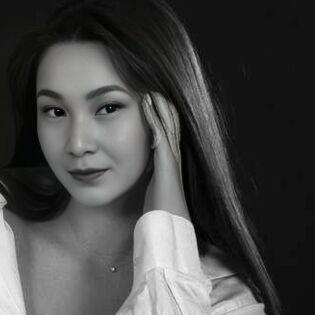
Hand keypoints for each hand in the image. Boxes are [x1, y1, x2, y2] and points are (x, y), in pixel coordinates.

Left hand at [141, 92, 189, 218]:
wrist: (170, 225)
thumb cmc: (161, 210)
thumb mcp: (153, 187)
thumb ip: (150, 175)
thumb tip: (140, 171)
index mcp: (170, 162)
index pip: (168, 133)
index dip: (161, 117)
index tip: (152, 102)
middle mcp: (174, 157)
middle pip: (171, 124)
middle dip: (163, 106)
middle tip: (154, 88)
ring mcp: (172, 158)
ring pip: (167, 126)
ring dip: (159, 107)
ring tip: (150, 91)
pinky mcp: (167, 162)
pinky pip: (160, 135)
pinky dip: (154, 119)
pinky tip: (147, 106)